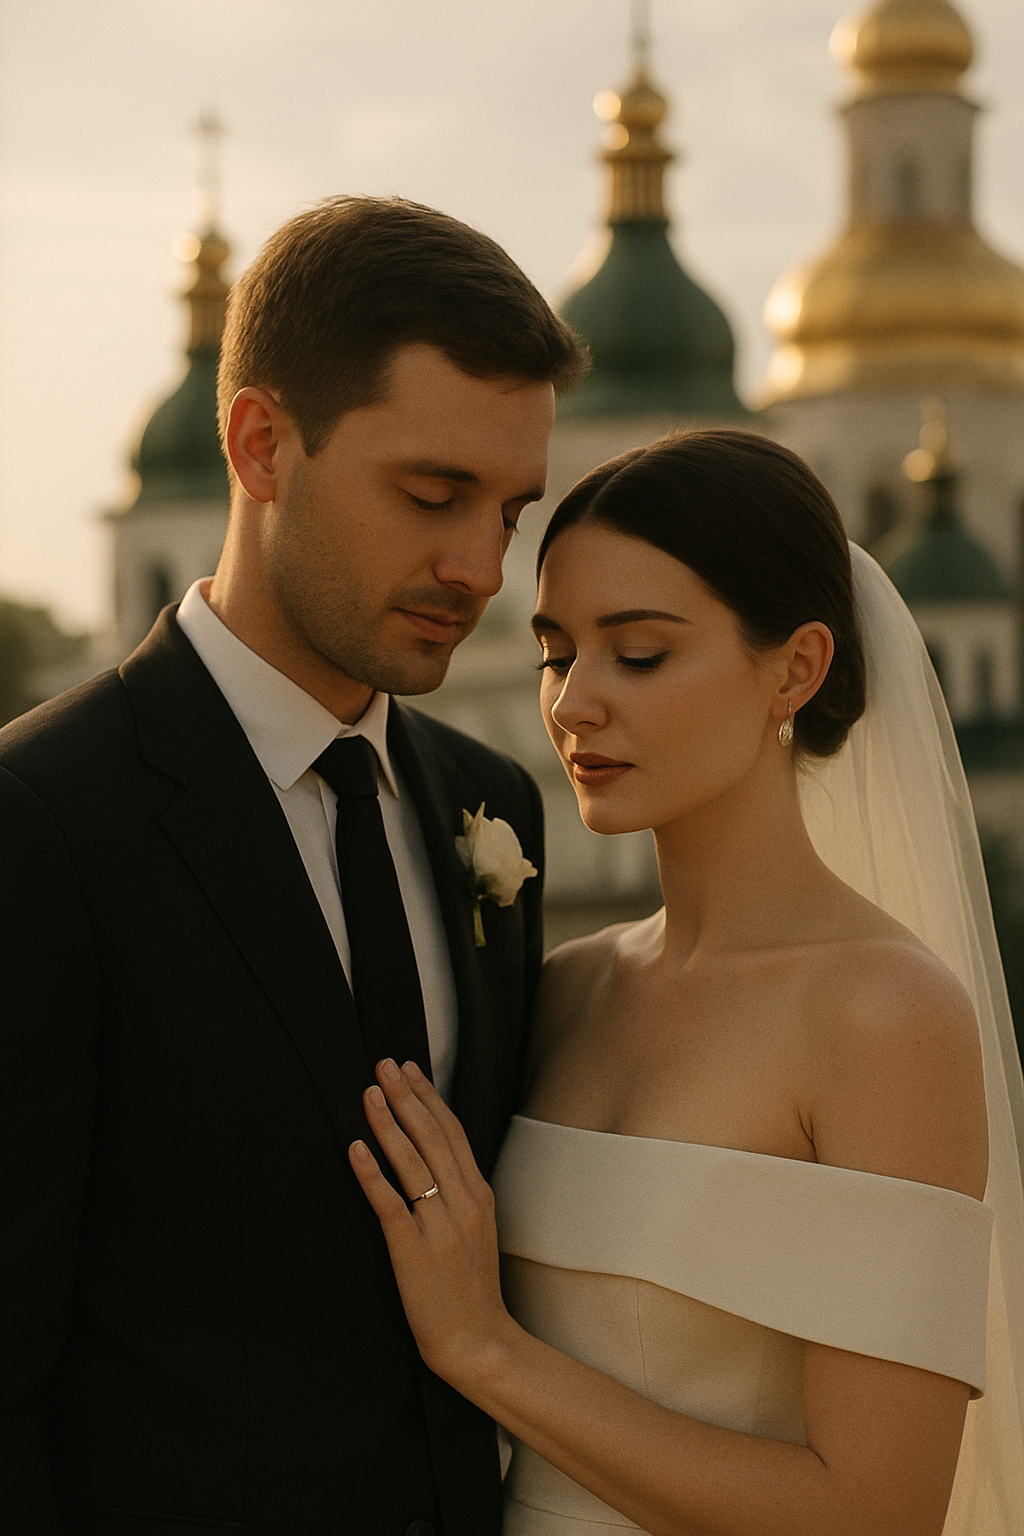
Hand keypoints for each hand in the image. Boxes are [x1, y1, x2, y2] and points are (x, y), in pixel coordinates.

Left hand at [349, 1059, 517, 1393]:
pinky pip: (390, 1204)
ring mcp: (440, 1226)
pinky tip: (355, 1149)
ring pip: (412, 1163)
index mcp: (479, 1195)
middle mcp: (463, 1203)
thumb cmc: (472, 1289)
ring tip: (368, 1094)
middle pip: (432, 1137)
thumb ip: (459, 1194)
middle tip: (384, 1065)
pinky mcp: (414, 1251)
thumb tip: (433, 1159)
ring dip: (388, 1124)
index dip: (429, 1097)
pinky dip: (372, 1173)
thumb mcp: (477, 1230)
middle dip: (406, 1097)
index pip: (452, 1133)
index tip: (410, 1069)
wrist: (478, 1342)